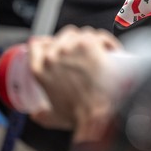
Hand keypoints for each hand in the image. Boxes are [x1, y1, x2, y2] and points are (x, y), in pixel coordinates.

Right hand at [27, 26, 119, 140]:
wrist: (95, 115)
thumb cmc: (78, 115)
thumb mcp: (53, 116)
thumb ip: (41, 115)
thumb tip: (37, 115)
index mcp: (40, 70)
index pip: (38, 44)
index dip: (50, 42)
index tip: (60, 45)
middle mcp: (53, 55)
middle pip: (66, 35)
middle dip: (77, 41)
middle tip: (88, 54)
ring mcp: (70, 48)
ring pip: (85, 33)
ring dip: (94, 41)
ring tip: (102, 54)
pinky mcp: (89, 44)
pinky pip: (100, 36)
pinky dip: (108, 42)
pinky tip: (113, 51)